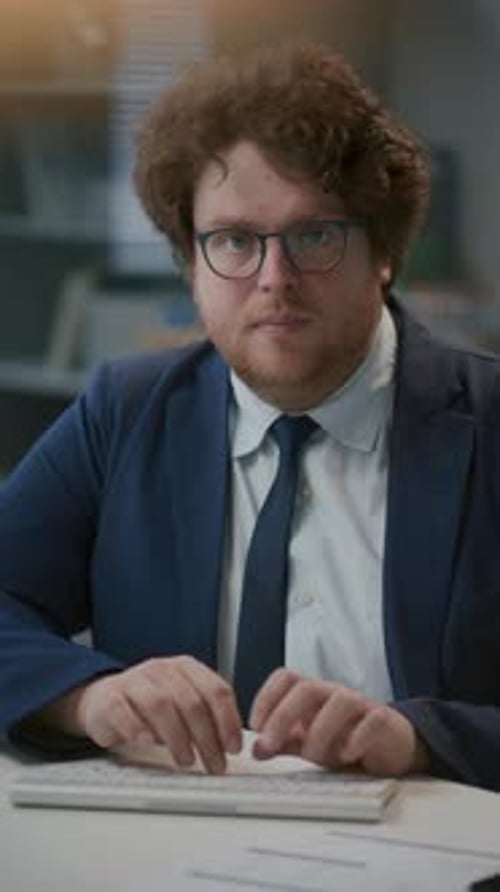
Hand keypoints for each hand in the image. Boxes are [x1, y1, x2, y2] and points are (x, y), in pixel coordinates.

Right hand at [41, 657, 242, 773]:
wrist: (104, 699)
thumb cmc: (149, 706)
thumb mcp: (182, 703)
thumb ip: (205, 716)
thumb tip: (230, 744)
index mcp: (186, 668)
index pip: (216, 689)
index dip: (228, 721)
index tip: (234, 747)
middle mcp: (162, 670)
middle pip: (191, 701)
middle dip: (207, 738)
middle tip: (214, 763)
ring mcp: (135, 681)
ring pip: (161, 705)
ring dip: (177, 738)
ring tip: (186, 761)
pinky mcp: (111, 698)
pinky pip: (125, 711)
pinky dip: (138, 729)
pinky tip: (149, 744)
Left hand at [249, 668, 429, 776]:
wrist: (388, 746)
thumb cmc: (345, 739)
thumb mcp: (308, 742)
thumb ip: (284, 743)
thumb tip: (256, 749)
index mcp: (312, 694)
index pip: (286, 678)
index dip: (266, 697)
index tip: (254, 726)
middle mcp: (334, 694)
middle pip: (307, 688)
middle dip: (283, 716)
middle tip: (269, 745)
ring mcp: (360, 705)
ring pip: (340, 701)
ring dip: (320, 731)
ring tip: (313, 756)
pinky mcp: (383, 721)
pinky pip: (372, 720)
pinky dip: (356, 737)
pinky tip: (346, 755)